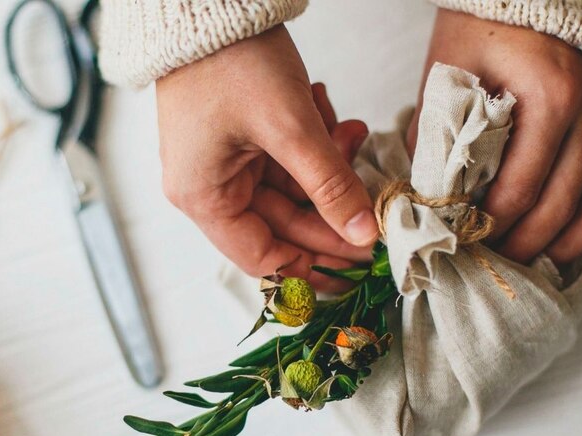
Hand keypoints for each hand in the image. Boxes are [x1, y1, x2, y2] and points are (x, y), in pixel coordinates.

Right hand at [156, 26, 376, 291]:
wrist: (209, 1)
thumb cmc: (233, 62)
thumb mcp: (291, 128)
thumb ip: (330, 186)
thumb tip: (363, 233)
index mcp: (204, 198)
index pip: (263, 257)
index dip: (313, 264)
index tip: (358, 262)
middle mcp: (208, 188)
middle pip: (283, 225)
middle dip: (331, 208)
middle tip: (376, 208)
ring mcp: (224, 163)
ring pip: (291, 190)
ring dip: (327, 168)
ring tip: (348, 133)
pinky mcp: (239, 140)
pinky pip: (285, 161)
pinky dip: (313, 146)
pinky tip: (331, 119)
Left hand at [408, 10, 581, 264]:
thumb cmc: (482, 26)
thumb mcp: (448, 73)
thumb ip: (437, 135)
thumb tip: (422, 197)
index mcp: (549, 97)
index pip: (519, 188)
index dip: (487, 226)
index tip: (458, 243)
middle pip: (556, 206)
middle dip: (517, 244)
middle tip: (483, 263)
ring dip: (556, 244)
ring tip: (520, 265)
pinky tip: (557, 246)